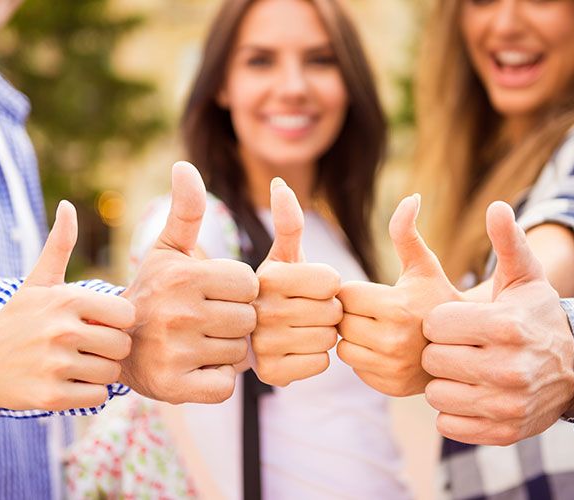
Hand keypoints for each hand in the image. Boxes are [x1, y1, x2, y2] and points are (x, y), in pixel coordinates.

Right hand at [0, 201, 134, 411]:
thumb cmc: (18, 319)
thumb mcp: (38, 281)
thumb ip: (60, 245)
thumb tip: (67, 206)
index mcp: (67, 300)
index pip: (127, 314)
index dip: (118, 322)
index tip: (100, 324)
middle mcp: (62, 331)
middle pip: (122, 346)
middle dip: (110, 349)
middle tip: (88, 347)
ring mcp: (55, 365)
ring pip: (111, 373)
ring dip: (99, 372)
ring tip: (76, 364)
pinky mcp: (50, 397)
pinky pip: (97, 397)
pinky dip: (88, 393)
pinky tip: (69, 382)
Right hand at [120, 161, 258, 403]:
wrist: (113, 346)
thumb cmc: (152, 291)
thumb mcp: (166, 249)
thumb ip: (186, 210)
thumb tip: (184, 165)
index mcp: (185, 276)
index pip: (249, 284)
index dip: (236, 291)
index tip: (213, 294)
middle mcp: (180, 313)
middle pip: (248, 319)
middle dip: (234, 321)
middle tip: (205, 321)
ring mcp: (177, 353)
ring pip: (239, 353)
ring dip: (225, 350)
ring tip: (197, 342)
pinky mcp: (176, 387)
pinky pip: (225, 385)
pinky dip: (215, 379)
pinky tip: (193, 367)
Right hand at [251, 178, 341, 385]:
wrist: (241, 337)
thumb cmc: (271, 292)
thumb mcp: (278, 257)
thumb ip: (287, 223)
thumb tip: (280, 184)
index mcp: (266, 276)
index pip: (332, 282)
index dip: (327, 285)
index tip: (305, 288)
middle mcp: (259, 310)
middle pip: (332, 312)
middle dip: (325, 311)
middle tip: (301, 312)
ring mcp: (261, 344)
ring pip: (328, 339)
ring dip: (320, 335)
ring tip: (296, 330)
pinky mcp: (268, 374)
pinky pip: (319, 364)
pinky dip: (313, 359)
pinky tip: (293, 351)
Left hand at [337, 194, 460, 395]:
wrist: (470, 350)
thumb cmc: (440, 299)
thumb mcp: (425, 266)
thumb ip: (407, 234)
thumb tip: (409, 198)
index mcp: (397, 307)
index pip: (346, 295)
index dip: (356, 291)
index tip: (375, 293)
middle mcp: (392, 342)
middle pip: (341, 321)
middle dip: (353, 314)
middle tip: (376, 312)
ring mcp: (390, 368)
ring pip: (343, 347)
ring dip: (354, 337)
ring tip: (380, 329)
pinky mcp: (388, 387)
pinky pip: (354, 367)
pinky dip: (363, 358)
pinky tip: (386, 350)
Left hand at [422, 201, 573, 444]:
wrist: (573, 369)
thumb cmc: (536, 316)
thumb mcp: (526, 276)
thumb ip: (507, 242)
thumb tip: (496, 206)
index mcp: (506, 326)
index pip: (435, 325)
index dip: (439, 322)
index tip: (453, 321)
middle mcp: (509, 368)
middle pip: (433, 360)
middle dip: (439, 351)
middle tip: (457, 346)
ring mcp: (507, 404)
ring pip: (437, 394)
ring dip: (444, 381)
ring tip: (463, 369)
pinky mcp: (502, 432)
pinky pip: (448, 424)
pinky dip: (452, 411)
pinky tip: (469, 393)